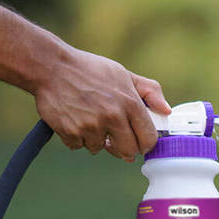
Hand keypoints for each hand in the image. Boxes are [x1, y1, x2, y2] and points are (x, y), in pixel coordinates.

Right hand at [33, 47, 170, 160]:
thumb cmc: (89, 70)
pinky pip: (79, 146)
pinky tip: (74, 119)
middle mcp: (113, 116)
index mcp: (129, 102)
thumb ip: (149, 91)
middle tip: (115, 138)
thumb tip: (166, 110)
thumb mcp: (123, 74)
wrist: (51, 67)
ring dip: (96, 140)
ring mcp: (91, 126)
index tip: (141, 142)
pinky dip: (77, 138)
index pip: (149, 137)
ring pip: (100, 149)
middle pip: (128, 151)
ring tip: (89, 119)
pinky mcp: (71, 132)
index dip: (146, 143)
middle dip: (123, 148)